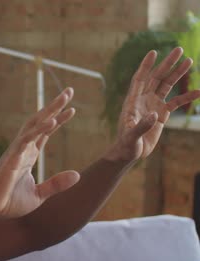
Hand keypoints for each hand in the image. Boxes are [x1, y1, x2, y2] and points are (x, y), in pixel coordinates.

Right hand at [0, 88, 79, 219]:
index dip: (58, 120)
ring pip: (34, 125)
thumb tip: (77, 175)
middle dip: (54, 107)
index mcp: (28, 156)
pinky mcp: (11, 159)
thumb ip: (56, 184)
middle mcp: (22, 149)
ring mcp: (16, 152)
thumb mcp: (38, 195)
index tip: (71, 109)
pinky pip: (27, 140)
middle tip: (69, 91)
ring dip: (50, 111)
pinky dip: (40, 130)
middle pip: (40, 122)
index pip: (45, 133)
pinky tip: (52, 121)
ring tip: (65, 98)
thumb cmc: (8, 203)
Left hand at [105, 47, 199, 161]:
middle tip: (179, 49)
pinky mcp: (161, 114)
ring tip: (189, 61)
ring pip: (166, 85)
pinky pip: (176, 102)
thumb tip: (153, 114)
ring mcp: (153, 105)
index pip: (140, 79)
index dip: (146, 66)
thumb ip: (141, 126)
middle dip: (167, 64)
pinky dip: (187, 96)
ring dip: (177, 74)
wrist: (130, 153)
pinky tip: (199, 91)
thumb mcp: (131, 136)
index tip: (154, 52)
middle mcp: (143, 100)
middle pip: (156, 77)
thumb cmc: (126, 145)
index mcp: (133, 102)